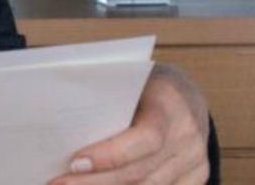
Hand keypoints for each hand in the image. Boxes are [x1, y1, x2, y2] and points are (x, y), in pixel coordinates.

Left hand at [48, 63, 210, 184]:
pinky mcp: (196, 177)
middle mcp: (188, 136)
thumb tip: (59, 121)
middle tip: (58, 183)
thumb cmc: (143, 85)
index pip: (145, 138)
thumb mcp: (128, 80)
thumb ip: (105, 99)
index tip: (74, 162)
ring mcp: (195, 160)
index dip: (110, 155)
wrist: (185, 95)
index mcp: (171, 104)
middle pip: (140, 172)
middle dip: (95, 182)